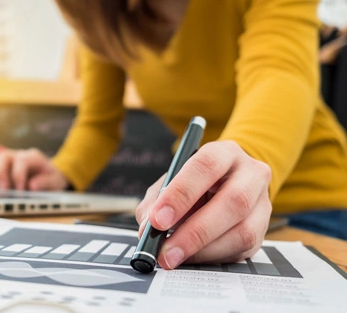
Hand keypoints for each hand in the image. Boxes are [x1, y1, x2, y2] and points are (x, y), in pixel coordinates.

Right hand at [0, 148, 68, 190]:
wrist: (49, 176)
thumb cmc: (52, 178)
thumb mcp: (56, 181)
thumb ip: (46, 182)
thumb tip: (32, 185)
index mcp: (34, 157)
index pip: (22, 160)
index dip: (18, 175)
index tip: (20, 190)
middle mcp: (19, 155)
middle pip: (3, 157)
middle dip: (1, 174)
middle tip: (4, 191)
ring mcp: (9, 160)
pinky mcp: (2, 167)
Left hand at [135, 140, 271, 268]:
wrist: (225, 184)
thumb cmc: (192, 182)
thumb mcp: (170, 182)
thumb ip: (154, 202)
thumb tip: (147, 230)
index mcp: (224, 152)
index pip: (206, 166)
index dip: (181, 194)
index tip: (158, 220)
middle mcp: (250, 173)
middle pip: (233, 201)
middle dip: (195, 231)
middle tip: (165, 250)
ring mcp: (263, 203)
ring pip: (242, 231)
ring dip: (203, 250)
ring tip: (174, 257)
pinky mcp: (263, 230)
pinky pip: (242, 250)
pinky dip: (212, 257)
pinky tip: (191, 257)